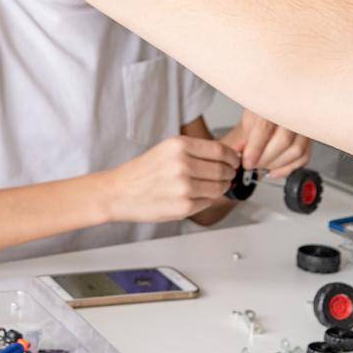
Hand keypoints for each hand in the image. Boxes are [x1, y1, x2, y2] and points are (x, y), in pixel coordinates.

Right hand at [102, 135, 239, 223]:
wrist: (119, 192)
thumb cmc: (142, 172)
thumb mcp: (167, 150)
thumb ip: (195, 152)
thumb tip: (227, 156)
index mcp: (178, 146)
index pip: (220, 151)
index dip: (232, 158)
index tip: (234, 161)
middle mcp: (182, 164)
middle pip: (223, 170)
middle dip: (228, 175)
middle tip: (224, 177)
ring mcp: (184, 187)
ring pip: (219, 188)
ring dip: (219, 188)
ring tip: (206, 187)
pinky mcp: (184, 206)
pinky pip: (208, 203)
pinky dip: (205, 201)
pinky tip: (192, 197)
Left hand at [228, 111, 311, 175]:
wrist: (279, 105)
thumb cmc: (262, 111)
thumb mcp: (246, 122)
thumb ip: (237, 140)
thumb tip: (228, 156)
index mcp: (273, 103)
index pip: (265, 127)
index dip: (256, 148)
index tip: (247, 161)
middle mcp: (292, 111)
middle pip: (283, 141)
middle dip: (265, 159)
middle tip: (252, 164)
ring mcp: (303, 124)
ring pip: (296, 150)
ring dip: (276, 164)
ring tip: (262, 165)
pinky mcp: (310, 137)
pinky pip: (304, 156)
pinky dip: (289, 168)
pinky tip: (275, 170)